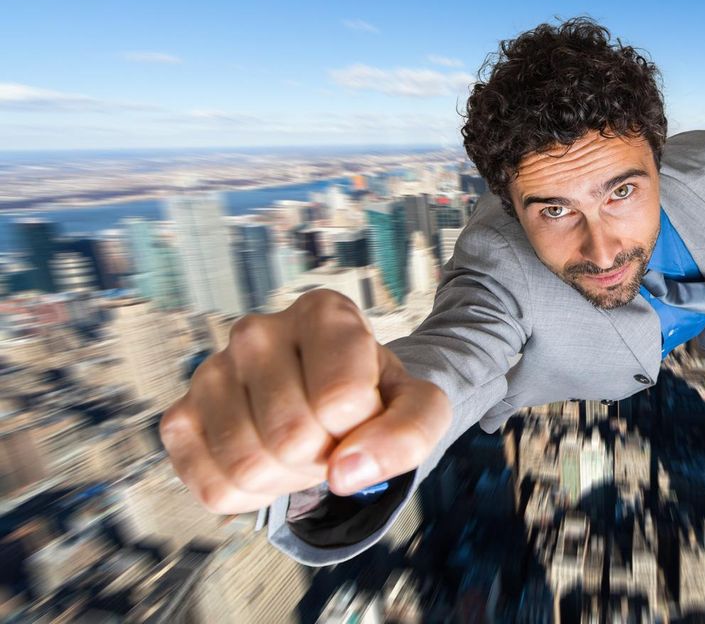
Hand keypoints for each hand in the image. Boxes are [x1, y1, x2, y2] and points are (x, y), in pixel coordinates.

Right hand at [159, 289, 451, 513]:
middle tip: (331, 434)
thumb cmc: (374, 395)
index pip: (342, 401)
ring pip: (248, 466)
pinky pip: (215, 489)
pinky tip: (269, 458)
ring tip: (302, 445)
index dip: (363, 427)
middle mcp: (257, 332)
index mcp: (322, 313)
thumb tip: (348, 472)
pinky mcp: (180, 418)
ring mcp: (211, 373)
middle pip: (292, 438)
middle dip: (324, 457)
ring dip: (289, 478)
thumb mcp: (419, 405)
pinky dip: (252, 496)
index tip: (365, 410)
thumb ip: (409, 433)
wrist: (336, 400)